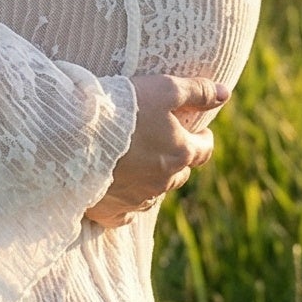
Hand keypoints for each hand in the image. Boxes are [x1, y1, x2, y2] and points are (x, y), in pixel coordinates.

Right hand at [83, 75, 229, 228]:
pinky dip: (126, 202)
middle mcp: (164, 181)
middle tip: (163, 143)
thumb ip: (197, 91)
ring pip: (154, 192)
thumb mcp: (164, 89)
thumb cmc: (123, 108)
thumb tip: (226, 94)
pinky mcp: (112, 211)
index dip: (202, 139)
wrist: (76, 135)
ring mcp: (138, 199)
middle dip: (176, 159)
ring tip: (136, 162)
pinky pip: (126, 213)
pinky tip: (119, 191)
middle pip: (180, 173)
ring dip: (151, 179)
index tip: (198, 131)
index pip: (204, 149)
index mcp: (180, 153)